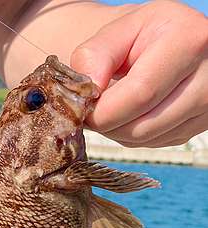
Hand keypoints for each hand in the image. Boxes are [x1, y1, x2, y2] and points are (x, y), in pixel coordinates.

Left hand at [71, 0, 207, 147]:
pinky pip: (157, 142)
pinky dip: (134, 135)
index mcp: (190, 40)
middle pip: (145, 124)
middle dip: (108, 125)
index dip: (105, 111)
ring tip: (110, 109)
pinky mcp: (201, 124)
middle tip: (92, 111)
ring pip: (149, 138)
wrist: (165, 43)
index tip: (84, 110)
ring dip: (118, 132)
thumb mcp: (116, 31)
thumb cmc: (140, 36)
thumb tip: (89, 87)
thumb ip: (94, 55)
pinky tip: (129, 114)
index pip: (141, 93)